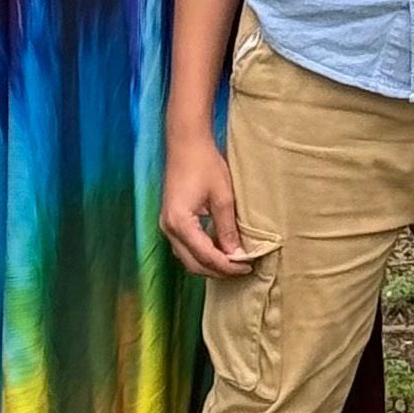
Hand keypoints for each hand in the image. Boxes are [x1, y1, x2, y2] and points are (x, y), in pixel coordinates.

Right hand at [160, 126, 250, 279]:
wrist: (186, 142)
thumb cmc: (204, 163)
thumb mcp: (222, 197)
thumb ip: (227, 229)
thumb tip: (236, 254)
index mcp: (180, 222)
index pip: (205, 256)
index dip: (227, 266)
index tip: (247, 267)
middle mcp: (168, 227)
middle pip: (193, 263)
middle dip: (218, 270)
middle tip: (242, 269)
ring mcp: (166, 224)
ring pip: (187, 257)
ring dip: (209, 263)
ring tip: (233, 261)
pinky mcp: (170, 219)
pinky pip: (185, 246)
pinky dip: (202, 252)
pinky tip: (219, 249)